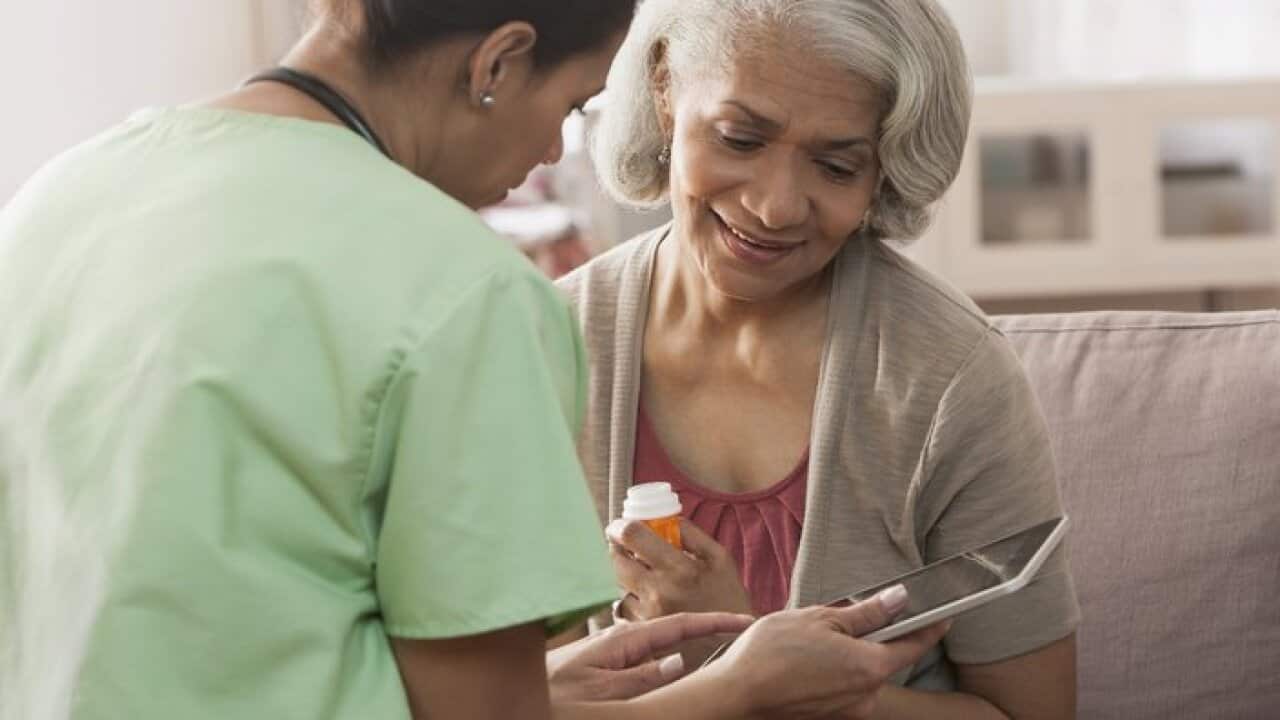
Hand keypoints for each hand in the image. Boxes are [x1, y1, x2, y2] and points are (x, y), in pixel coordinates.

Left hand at [546, 612, 752, 703]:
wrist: (518, 702)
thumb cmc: (553, 697)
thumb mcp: (601, 692)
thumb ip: (641, 678)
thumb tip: (680, 662)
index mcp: (621, 642)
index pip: (678, 626)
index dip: (714, 622)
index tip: (745, 620)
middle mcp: (619, 645)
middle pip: (674, 640)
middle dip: (705, 639)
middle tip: (739, 641)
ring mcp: (613, 658)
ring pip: (660, 659)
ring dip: (684, 660)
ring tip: (714, 659)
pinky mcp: (605, 671)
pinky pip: (643, 670)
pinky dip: (663, 674)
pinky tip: (674, 675)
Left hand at [607, 518, 753, 621]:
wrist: (733, 645)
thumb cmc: (728, 598)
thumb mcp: (719, 558)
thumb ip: (690, 534)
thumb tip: (662, 517)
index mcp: (680, 568)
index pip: (633, 536)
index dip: (620, 526)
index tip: (619, 526)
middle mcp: (659, 592)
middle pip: (616, 560)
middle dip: (617, 549)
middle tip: (626, 546)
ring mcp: (648, 614)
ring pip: (618, 584)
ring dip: (625, 575)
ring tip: (643, 574)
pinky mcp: (643, 632)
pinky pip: (624, 607)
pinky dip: (631, 598)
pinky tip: (649, 599)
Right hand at [707, 587, 950, 719]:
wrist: (736, 693)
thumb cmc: (772, 652)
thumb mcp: (821, 619)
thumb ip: (866, 613)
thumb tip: (899, 599)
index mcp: (870, 666)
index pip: (913, 644)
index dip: (930, 628)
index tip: (943, 617)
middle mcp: (866, 695)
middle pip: (882, 660)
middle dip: (868, 639)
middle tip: (837, 622)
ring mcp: (848, 711)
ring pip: (859, 675)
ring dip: (846, 657)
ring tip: (810, 645)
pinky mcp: (829, 718)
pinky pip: (842, 690)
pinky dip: (832, 674)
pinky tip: (804, 663)